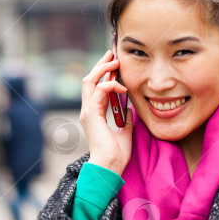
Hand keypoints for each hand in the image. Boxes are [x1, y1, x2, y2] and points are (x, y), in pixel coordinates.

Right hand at [79, 48, 133, 174]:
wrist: (110, 166)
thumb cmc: (116, 154)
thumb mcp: (125, 132)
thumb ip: (125, 119)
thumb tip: (130, 110)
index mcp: (94, 114)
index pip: (96, 87)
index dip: (105, 73)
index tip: (115, 63)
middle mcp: (88, 110)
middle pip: (89, 79)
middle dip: (101, 64)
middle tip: (112, 53)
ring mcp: (88, 112)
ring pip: (90, 81)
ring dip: (103, 69)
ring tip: (115, 60)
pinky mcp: (92, 114)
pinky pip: (99, 91)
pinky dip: (111, 84)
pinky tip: (122, 86)